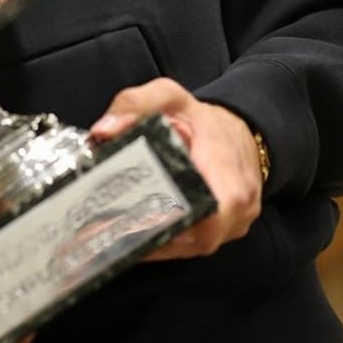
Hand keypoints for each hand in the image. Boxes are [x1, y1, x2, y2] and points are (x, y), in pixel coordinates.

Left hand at [89, 78, 262, 261]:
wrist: (239, 130)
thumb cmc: (200, 119)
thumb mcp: (168, 97)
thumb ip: (135, 105)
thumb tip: (103, 130)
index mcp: (226, 169)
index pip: (213, 212)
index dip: (178, 225)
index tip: (137, 223)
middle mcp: (239, 205)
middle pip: (198, 237)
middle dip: (156, 237)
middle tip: (113, 231)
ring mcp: (236, 223)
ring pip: (194, 246)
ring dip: (159, 243)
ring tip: (117, 237)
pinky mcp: (228, 231)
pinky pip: (197, 243)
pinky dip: (168, 242)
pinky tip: (137, 238)